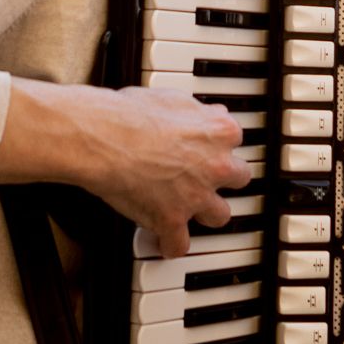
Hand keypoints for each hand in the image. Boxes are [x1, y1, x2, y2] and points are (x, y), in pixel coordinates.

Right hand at [0, 81, 250, 259]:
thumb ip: (197, 111)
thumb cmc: (129, 114)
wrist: (104, 137)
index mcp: (218, 132)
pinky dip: (170, 245)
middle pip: (239, 179)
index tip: (209, 148)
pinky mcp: (172, 220)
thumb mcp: (171, 98)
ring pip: (220, 215)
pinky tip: (164, 242)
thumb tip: (207, 113)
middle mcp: (215, 165)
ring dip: (206, 214)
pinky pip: (180, 245)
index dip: (218, 146)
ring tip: (190, 211)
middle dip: (223, 180)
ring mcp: (196, 195)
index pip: (234, 141)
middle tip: (205, 177)